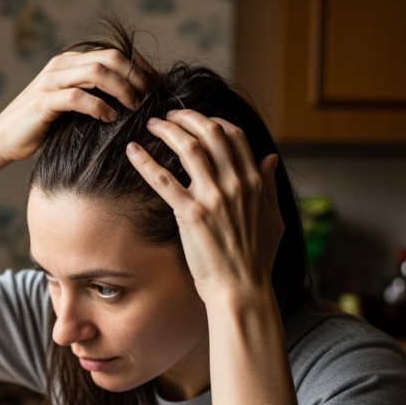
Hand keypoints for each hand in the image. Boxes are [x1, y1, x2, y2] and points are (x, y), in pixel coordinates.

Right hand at [0, 49, 147, 163]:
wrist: (3, 139)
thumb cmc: (42, 126)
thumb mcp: (72, 105)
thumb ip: (94, 94)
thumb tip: (133, 99)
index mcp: (70, 62)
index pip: (114, 52)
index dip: (139, 67)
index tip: (156, 86)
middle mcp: (61, 66)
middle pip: (111, 57)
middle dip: (136, 76)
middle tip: (150, 97)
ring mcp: (51, 82)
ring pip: (97, 72)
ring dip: (122, 89)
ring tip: (134, 107)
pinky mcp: (44, 102)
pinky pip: (78, 97)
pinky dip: (99, 107)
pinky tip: (110, 119)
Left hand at [125, 109, 283, 304]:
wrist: (241, 288)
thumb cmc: (257, 258)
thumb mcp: (273, 217)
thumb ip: (270, 185)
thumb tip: (270, 158)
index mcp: (255, 182)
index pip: (235, 135)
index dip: (214, 120)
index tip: (196, 119)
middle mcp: (235, 184)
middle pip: (211, 133)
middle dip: (187, 117)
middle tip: (169, 115)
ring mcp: (213, 198)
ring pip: (189, 148)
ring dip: (168, 131)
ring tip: (152, 125)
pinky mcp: (190, 215)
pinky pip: (163, 179)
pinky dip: (145, 161)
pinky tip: (132, 150)